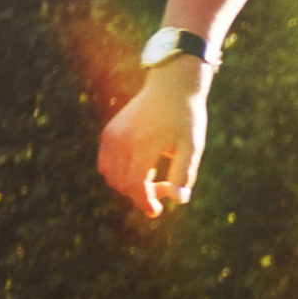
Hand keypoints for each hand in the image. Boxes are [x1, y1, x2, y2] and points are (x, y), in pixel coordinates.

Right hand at [97, 63, 210, 216]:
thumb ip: (184, 174)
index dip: (145, 203)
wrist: (171, 87)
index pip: (135, 185)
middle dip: (141, 195)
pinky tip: (140, 169)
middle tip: (164, 188)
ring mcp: (112, 136)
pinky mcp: (108, 133)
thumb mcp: (192, 146)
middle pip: (122, 184)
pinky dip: (118, 173)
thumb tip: (178, 200)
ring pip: (111, 176)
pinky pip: (105, 164)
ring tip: (154, 177)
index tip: (157, 211)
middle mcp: (121, 140)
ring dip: (129, 185)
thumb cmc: (186, 118)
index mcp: (143, 144)